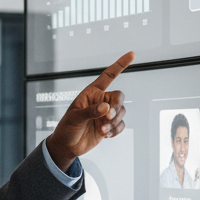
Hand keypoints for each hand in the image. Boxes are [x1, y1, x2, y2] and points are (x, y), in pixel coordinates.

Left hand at [45, 51, 132, 170]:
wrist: (67, 146)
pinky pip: (121, 124)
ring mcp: (106, 113)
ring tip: (102, 130)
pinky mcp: (109, 125)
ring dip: (114, 122)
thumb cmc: (67, 128)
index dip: (120, 64)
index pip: (108, 75)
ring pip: (122, 112)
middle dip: (117, 107)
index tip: (132, 54)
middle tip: (108, 117)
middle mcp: (101, 101)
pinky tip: (106, 135)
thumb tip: (106, 108)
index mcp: (92, 93)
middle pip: (119, 97)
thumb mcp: (75, 118)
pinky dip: (115, 130)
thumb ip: (90, 111)